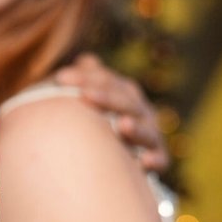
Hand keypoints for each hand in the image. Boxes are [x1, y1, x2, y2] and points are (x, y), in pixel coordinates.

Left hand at [54, 52, 168, 171]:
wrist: (123, 157)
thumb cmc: (102, 123)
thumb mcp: (95, 101)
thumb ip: (89, 82)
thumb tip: (85, 59)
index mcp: (126, 95)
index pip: (108, 81)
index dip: (86, 77)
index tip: (61, 78)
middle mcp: (141, 112)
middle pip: (127, 102)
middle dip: (107, 97)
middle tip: (85, 95)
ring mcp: (151, 135)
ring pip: (146, 130)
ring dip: (136, 129)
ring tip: (123, 125)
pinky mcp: (159, 158)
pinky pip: (160, 159)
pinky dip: (155, 159)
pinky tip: (144, 161)